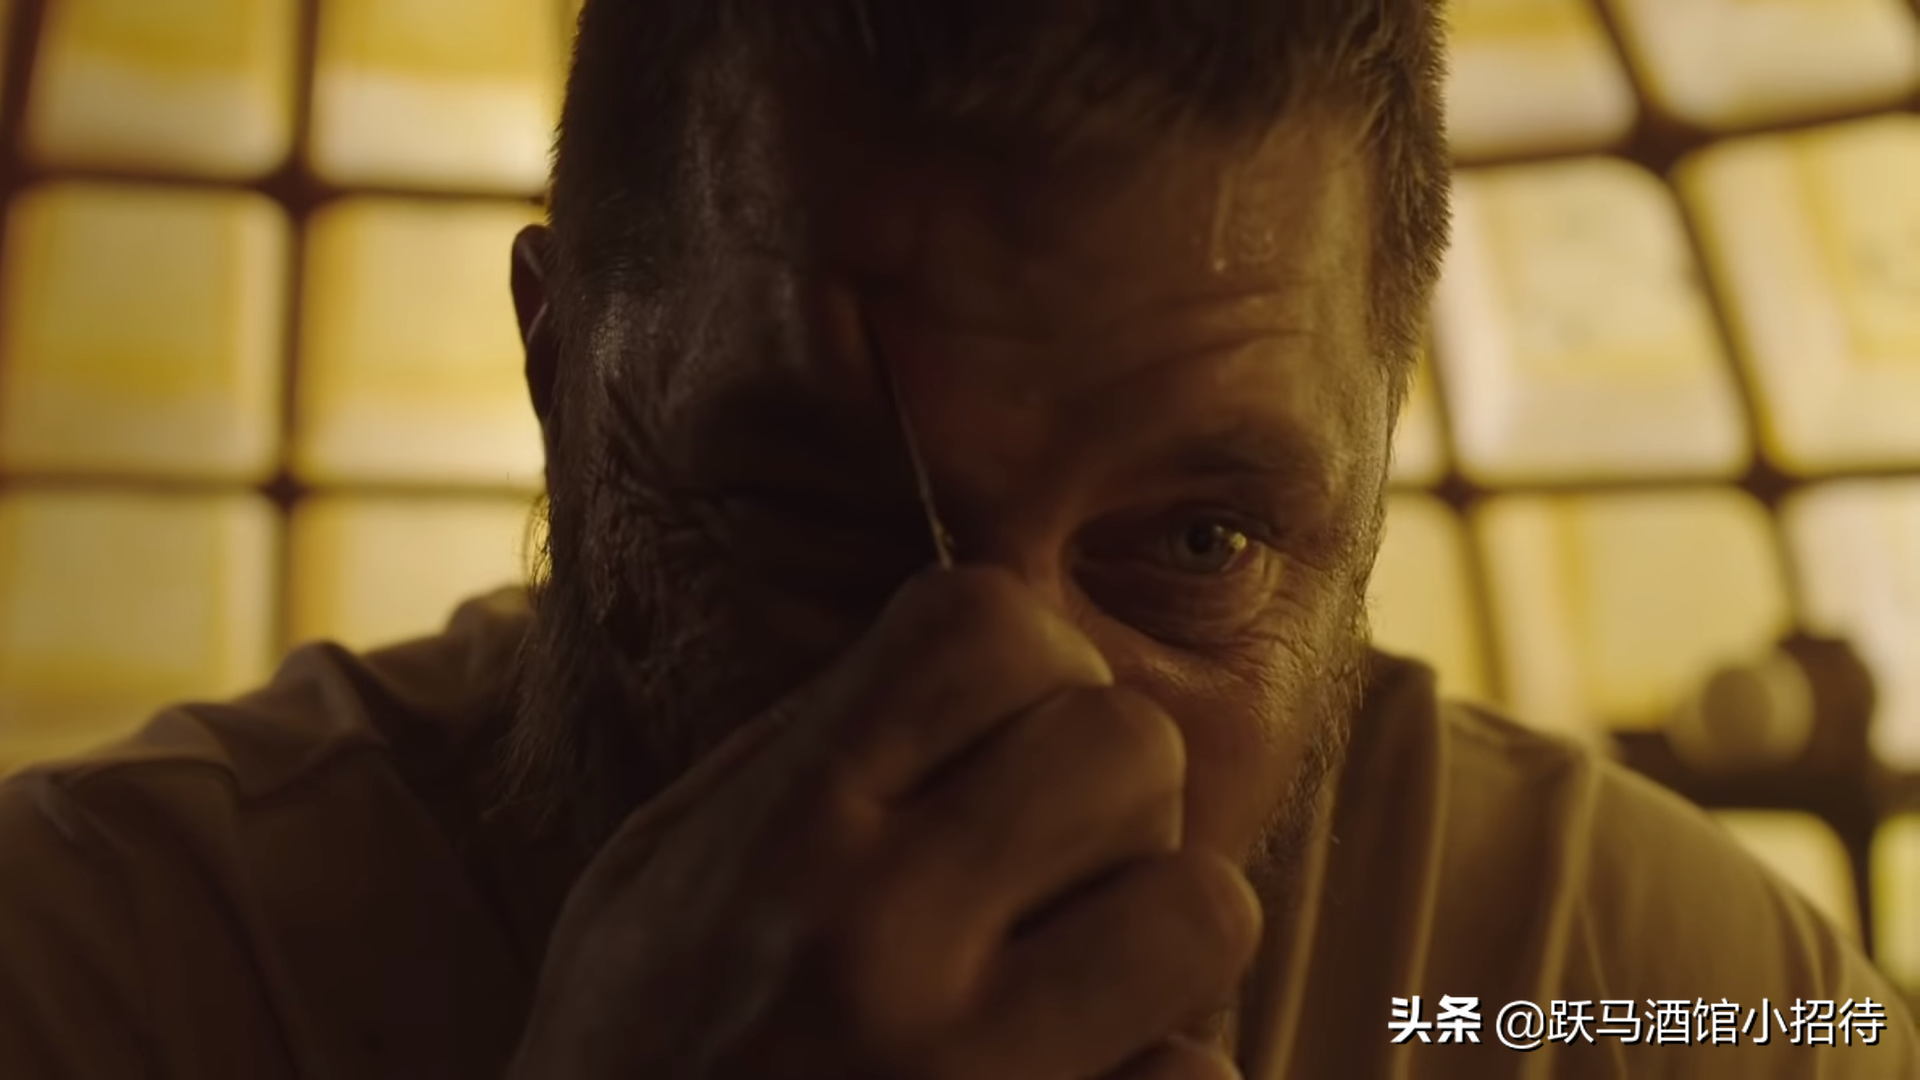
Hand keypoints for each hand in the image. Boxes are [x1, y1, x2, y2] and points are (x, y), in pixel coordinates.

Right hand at [508, 567, 1261, 1079]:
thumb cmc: (625, 1063)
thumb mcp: (647, 880)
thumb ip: (793, 752)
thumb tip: (957, 655)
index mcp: (783, 835)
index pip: (986, 623)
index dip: (1031, 661)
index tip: (1009, 731)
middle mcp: (876, 941)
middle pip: (1131, 743)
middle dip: (1112, 793)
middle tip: (1051, 863)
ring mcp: (964, 1075)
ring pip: (1208, 906)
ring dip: (1158, 934)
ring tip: (1078, 971)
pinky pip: (1202, 1073)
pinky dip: (1158, 1074)